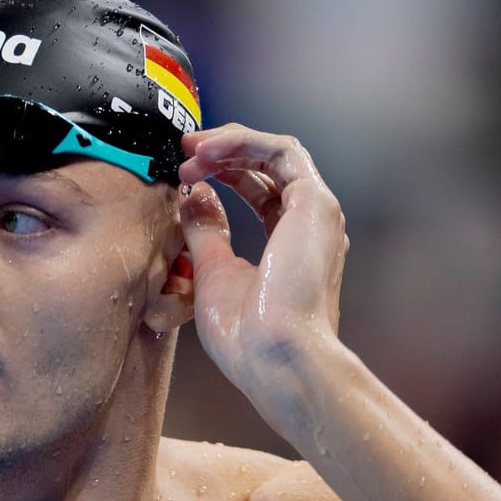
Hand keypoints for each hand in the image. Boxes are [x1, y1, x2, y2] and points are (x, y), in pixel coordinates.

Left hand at [175, 124, 347, 396]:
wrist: (276, 358)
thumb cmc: (247, 336)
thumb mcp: (212, 273)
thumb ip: (207, 231)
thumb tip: (193, 193)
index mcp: (291, 244)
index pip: (261, 192)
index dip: (223, 175)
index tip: (185, 176)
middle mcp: (310, 224)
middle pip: (269, 166)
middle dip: (223, 153)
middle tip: (183, 152)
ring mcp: (317, 212)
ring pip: (276, 152)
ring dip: (230, 143)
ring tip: (191, 149)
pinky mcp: (315, 202)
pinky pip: (280, 151)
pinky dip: (243, 143)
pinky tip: (209, 151)